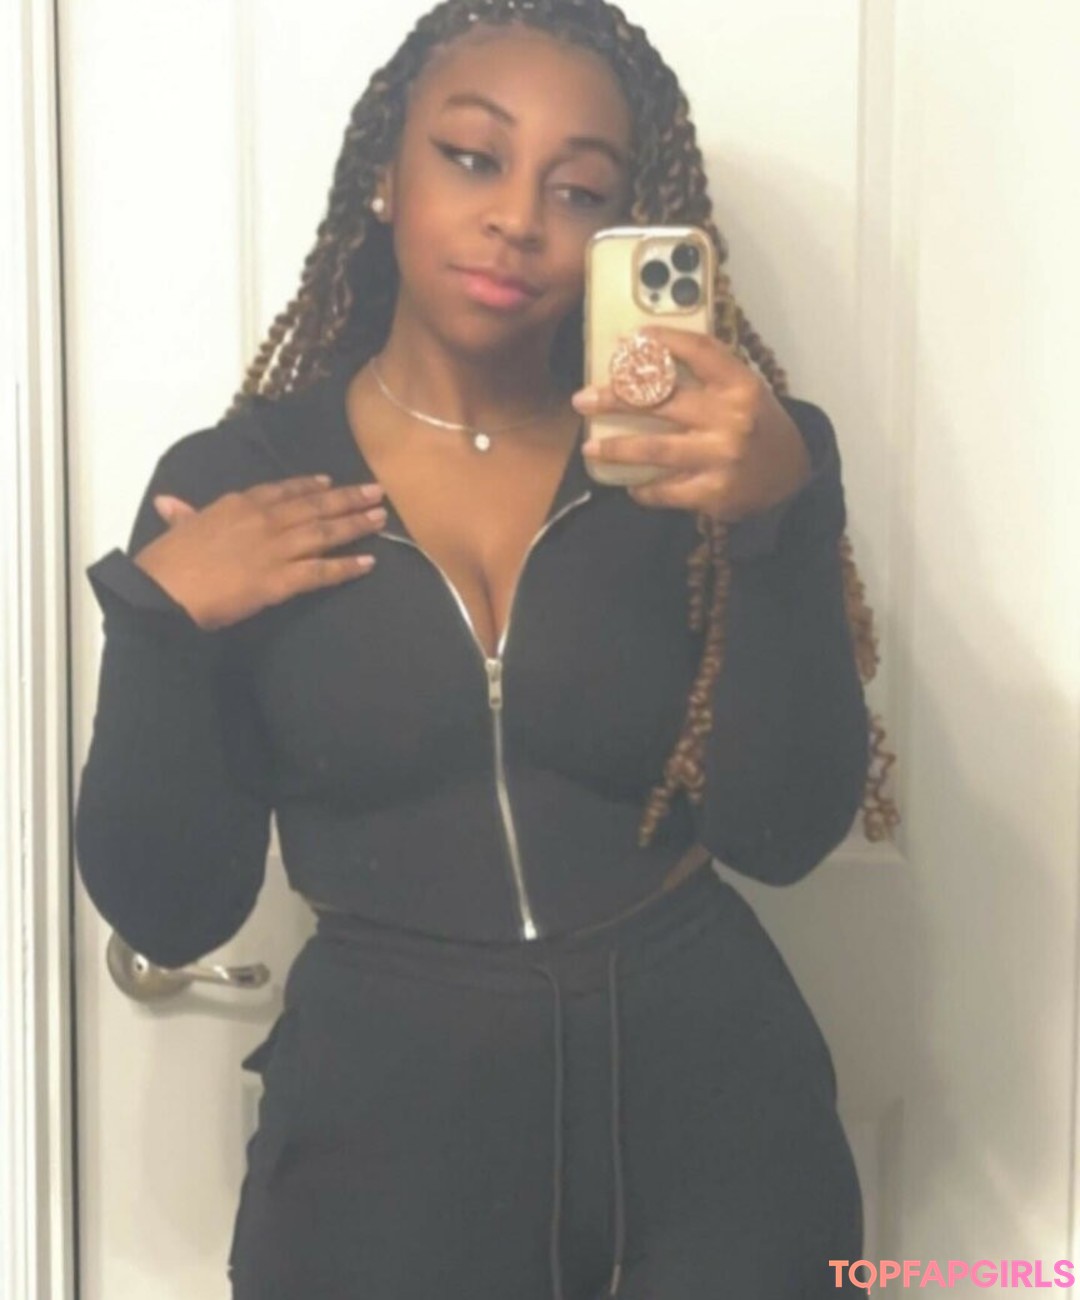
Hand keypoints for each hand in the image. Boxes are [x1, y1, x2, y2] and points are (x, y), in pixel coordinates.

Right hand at [133, 475, 387, 629]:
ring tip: (381, 518)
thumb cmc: (166, 562)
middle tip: (375, 492)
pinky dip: (347, 566)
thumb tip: (169, 503)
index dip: (308, 486)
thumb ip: (183, 514)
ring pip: (325, 532)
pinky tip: (368, 562)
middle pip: (314, 506)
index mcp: (239, 505)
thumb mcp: (177, 529)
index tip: (329, 481)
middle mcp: (264, 521)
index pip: (281, 490)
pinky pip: (321, 571)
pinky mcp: (282, 580)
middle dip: (347, 498)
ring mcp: (276, 549)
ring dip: (356, 524)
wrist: (164, 591)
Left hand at [571, 325, 810, 519]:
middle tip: (583, 398)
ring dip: (617, 448)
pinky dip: (643, 488)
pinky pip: (665, 490)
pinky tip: (630, 484)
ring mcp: (721, 457)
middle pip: (662, 401)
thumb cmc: (758, 425)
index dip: (662, 341)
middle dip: (616, 398)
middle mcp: (731, 418)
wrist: (793, 475)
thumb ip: (707, 376)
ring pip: (655, 450)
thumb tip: (645, 358)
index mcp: (740, 385)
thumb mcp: (744, 391)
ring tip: (590, 445)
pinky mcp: (713, 492)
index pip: (698, 351)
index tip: (629, 339)